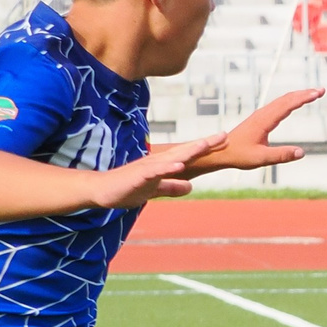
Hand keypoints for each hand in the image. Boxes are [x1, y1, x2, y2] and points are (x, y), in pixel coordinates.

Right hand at [81, 138, 220, 209]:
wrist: (102, 191)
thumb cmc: (127, 188)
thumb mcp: (155, 190)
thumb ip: (171, 187)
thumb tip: (190, 187)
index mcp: (163, 165)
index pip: (188, 155)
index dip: (206, 148)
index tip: (224, 140)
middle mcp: (157, 162)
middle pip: (184, 151)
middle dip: (203, 144)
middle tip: (223, 135)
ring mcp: (148, 168)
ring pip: (172, 158)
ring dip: (188, 152)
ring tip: (205, 145)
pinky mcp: (138, 177)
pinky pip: (155, 172)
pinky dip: (167, 169)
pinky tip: (179, 166)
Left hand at [192, 89, 322, 172]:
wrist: (221, 151)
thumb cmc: (239, 155)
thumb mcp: (261, 159)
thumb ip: (281, 155)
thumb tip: (302, 153)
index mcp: (264, 121)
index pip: (287, 105)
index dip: (303, 98)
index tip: (317, 93)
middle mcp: (263, 114)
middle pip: (286, 98)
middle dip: (304, 93)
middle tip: (321, 90)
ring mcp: (261, 115)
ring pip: (282, 100)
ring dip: (298, 96)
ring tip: (313, 94)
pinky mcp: (260, 118)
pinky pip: (278, 105)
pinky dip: (290, 101)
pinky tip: (295, 102)